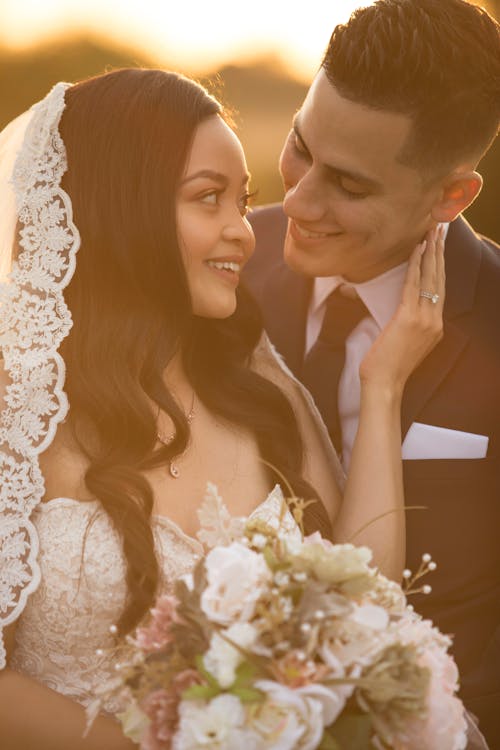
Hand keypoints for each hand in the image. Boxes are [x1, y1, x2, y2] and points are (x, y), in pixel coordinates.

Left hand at [359, 225, 444, 394]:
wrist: (383, 384)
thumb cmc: (385, 366)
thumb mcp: (401, 342)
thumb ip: (406, 324)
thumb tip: (397, 307)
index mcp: (435, 327)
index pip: (439, 290)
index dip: (440, 266)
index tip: (439, 245)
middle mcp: (435, 321)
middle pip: (440, 279)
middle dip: (440, 251)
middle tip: (441, 228)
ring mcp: (425, 320)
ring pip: (431, 278)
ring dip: (431, 252)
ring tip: (432, 231)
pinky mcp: (410, 318)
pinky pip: (414, 285)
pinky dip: (416, 265)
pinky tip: (416, 249)